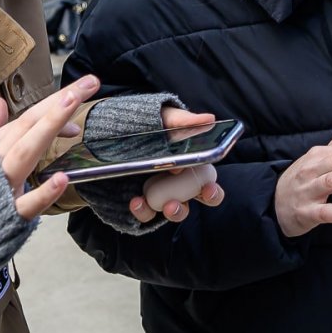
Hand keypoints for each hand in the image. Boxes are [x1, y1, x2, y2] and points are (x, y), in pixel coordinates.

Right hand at [0, 74, 102, 216]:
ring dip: (49, 128)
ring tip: (72, 105)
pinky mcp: (6, 216)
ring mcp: (1, 186)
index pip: (28, 117)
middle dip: (59, 103)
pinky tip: (62, 178)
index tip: (83, 87)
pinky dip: (44, 193)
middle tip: (88, 84)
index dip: (54, 101)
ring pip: (26, 152)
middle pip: (30, 125)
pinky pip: (26, 204)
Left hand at [128, 105, 226, 223]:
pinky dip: (143, 211)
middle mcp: (180, 185)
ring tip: (165, 206)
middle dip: (185, 208)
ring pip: (172, 211)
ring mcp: (162, 195)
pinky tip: (136, 202)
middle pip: (190, 204)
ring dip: (171, 212)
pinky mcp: (143, 202)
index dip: (212, 191)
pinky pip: (146, 213)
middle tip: (174, 204)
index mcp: (192, 167)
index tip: (208, 189)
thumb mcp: (166, 120)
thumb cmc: (154, 126)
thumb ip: (185, 120)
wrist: (119, 134)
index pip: (208, 185)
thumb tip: (210, 119)